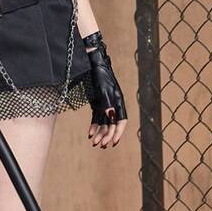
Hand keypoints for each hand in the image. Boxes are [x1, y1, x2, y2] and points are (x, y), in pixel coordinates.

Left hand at [82, 33, 126, 149]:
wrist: (92, 64)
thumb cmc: (100, 76)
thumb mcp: (103, 90)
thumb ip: (107, 104)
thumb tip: (111, 117)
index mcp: (118, 101)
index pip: (121, 121)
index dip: (118, 132)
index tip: (114, 142)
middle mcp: (113, 105)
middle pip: (112, 124)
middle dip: (107, 136)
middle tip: (100, 146)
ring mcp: (105, 104)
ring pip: (104, 123)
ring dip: (100, 133)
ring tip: (94, 143)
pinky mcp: (97, 103)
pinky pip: (97, 118)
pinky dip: (94, 126)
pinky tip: (90, 134)